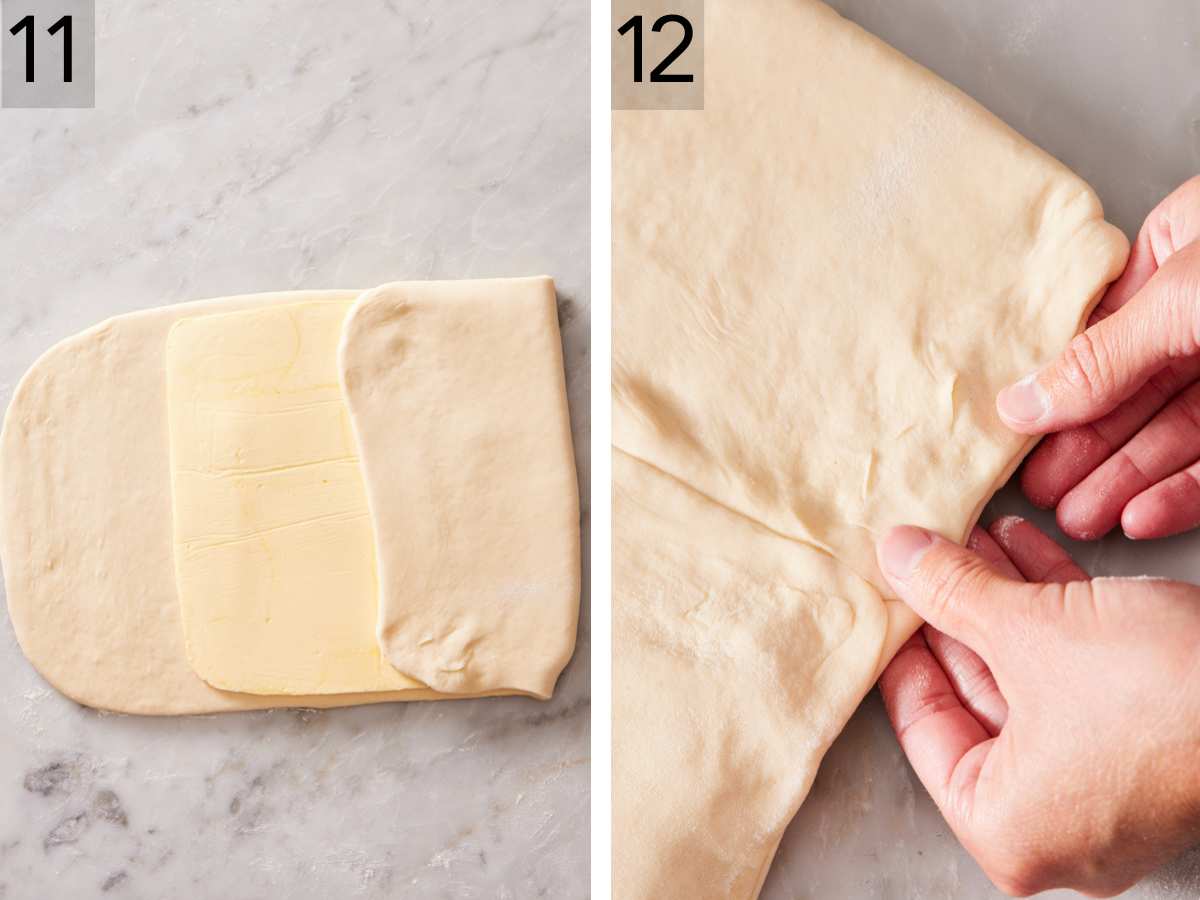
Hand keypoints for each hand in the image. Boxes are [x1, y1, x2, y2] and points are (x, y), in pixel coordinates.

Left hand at [875, 517, 1199, 896]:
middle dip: (956, 614)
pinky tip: (1025, 548)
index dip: (902, 650)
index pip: (924, 729)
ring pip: (1032, 678)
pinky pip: (1081, 675)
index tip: (885, 598)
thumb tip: (896, 554)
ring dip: (1003, 602)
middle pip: (978, 699)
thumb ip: (951, 592)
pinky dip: (1055, 613)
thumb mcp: (1031, 629)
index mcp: (1008, 829)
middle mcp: (1057, 825)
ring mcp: (1109, 788)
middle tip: (925, 559)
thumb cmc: (1161, 693)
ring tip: (972, 536)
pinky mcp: (1152, 747)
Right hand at [998, 175, 1199, 539]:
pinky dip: (1182, 491)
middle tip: (1037, 492)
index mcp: (1186, 248)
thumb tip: (1019, 402)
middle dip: (1083, 447)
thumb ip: (1104, 357)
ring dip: (1124, 479)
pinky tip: (1142, 515)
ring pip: (1174, 431)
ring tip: (1077, 517)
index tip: (1015, 434)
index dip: (1055, 386)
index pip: (1098, 327)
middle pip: (1129, 388)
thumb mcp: (1187, 299)